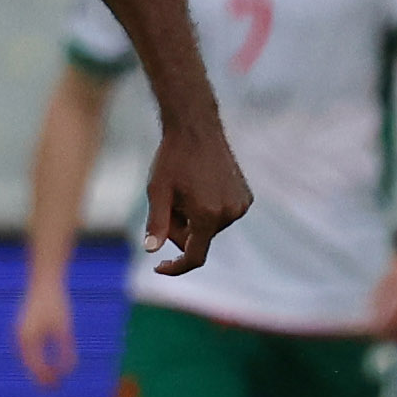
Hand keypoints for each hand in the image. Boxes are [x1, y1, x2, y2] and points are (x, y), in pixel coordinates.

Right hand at [14, 275, 75, 387]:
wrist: (44, 282)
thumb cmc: (55, 303)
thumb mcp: (65, 328)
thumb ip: (66, 350)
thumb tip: (69, 370)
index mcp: (28, 339)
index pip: (35, 366)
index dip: (47, 378)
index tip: (57, 386)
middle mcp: (20, 338)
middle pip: (28, 365)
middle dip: (41, 377)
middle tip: (55, 388)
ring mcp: (20, 333)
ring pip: (27, 358)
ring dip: (38, 369)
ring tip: (51, 379)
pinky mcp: (23, 329)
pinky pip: (28, 350)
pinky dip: (36, 359)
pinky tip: (47, 363)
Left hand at [140, 121, 251, 276]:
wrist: (197, 129)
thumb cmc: (172, 159)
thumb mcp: (157, 192)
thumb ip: (157, 223)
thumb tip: (151, 250)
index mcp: (208, 215)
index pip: (195, 256)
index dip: (176, 266)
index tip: (159, 267)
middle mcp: (230, 213)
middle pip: (198, 239)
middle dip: (179, 229)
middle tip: (168, 202)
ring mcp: (241, 205)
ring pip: (209, 228)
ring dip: (193, 218)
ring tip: (185, 190)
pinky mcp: (246, 197)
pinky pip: (220, 215)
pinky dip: (206, 210)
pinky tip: (199, 186)